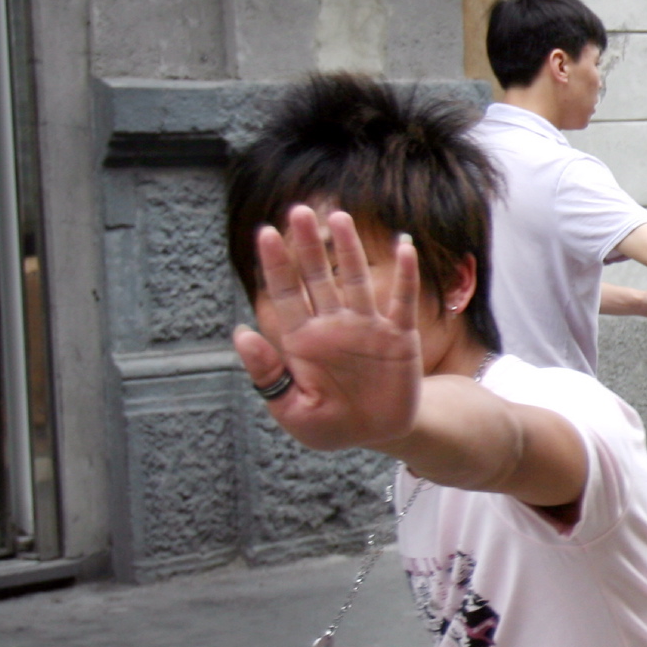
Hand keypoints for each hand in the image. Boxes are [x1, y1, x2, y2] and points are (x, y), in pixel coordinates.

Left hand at [233, 205, 424, 454]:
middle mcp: (333, 325)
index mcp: (302, 341)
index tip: (265, 233)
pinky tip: (404, 247)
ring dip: (349, 249)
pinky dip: (406, 275)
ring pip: (357, 278)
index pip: (285, 293)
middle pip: (318, 276)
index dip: (275, 264)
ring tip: (339, 216)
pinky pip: (403, 300)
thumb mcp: (292, 410)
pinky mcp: (400, 337)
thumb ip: (267, 374)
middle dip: (308, 244)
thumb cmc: (331, 425)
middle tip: (299, 211)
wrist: (379, 435)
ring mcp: (368, 327)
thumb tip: (241, 332)